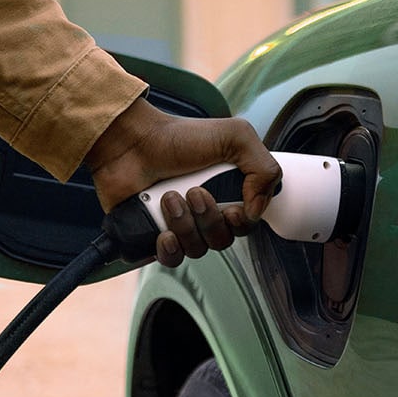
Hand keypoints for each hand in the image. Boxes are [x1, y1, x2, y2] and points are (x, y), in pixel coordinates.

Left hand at [86, 98, 281, 266]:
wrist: (133, 142)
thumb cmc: (179, 137)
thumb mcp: (236, 137)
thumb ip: (264, 169)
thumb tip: (257, 211)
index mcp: (228, 193)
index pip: (245, 225)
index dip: (241, 223)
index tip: (233, 209)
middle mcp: (205, 212)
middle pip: (222, 240)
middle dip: (210, 219)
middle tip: (194, 193)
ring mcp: (180, 225)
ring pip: (197, 249)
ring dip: (185, 225)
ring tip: (169, 197)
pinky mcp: (154, 235)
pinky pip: (171, 260)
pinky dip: (171, 250)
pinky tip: (165, 234)